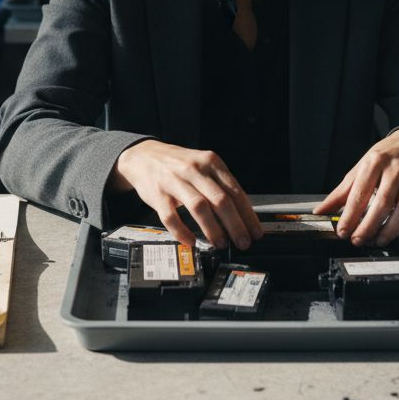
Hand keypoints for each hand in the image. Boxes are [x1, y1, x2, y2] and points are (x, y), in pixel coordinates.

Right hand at [109, 140, 263, 249]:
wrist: (143, 156)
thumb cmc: (178, 164)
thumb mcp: (203, 165)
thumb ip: (220, 184)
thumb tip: (242, 215)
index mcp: (211, 162)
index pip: (235, 191)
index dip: (247, 215)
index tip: (255, 232)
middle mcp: (194, 169)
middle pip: (220, 200)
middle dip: (235, 225)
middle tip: (242, 242)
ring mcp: (174, 181)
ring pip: (199, 207)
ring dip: (213, 229)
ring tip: (221, 244)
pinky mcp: (157, 194)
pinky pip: (171, 217)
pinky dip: (182, 232)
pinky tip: (191, 241)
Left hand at [313, 129, 398, 246]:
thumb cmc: (386, 156)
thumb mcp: (361, 167)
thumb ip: (342, 191)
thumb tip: (321, 210)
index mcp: (376, 162)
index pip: (360, 192)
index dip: (350, 215)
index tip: (342, 230)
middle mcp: (397, 170)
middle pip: (383, 202)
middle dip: (368, 225)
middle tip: (357, 239)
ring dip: (390, 229)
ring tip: (377, 240)